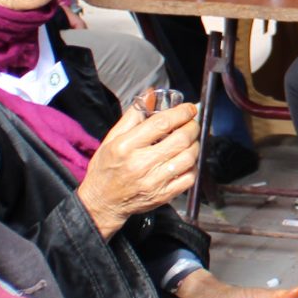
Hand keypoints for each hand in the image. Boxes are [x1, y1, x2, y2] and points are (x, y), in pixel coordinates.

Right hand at [75, 102, 198, 236]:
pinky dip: (192, 166)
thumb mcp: (111, 138)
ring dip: (195, 145)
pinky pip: (189, 178)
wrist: (102, 202)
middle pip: (180, 140)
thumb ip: (133, 116)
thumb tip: (151, 95)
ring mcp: (154, 182)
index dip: (181, 113)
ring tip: (190, 140)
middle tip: (192, 123)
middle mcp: (141, 164)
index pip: (161, 124)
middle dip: (192, 127)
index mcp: (126, 146)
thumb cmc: (106, 168)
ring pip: (188, 158)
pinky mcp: (163, 196)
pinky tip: (185, 160)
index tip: (189, 108)